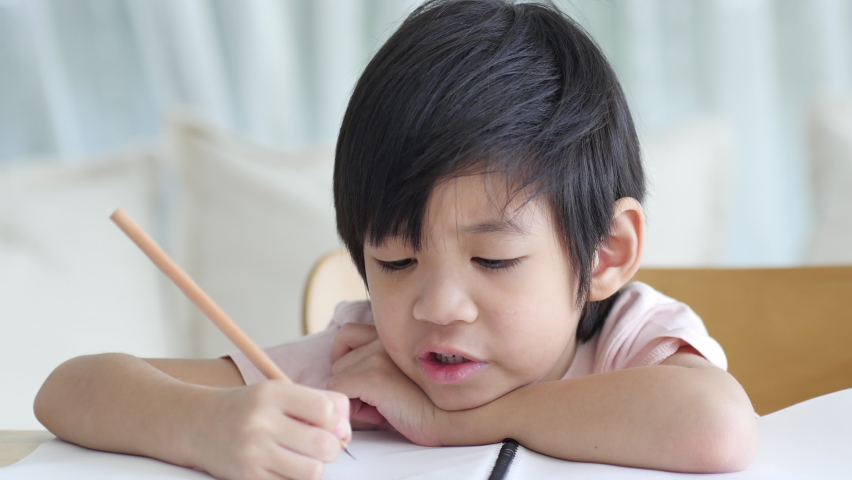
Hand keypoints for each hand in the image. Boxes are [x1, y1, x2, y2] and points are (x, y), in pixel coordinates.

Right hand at [193, 381, 350, 479]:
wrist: (198, 425)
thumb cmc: (248, 408)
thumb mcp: (278, 392)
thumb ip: (318, 403)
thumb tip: (345, 432)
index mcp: (272, 393)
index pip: (326, 409)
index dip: (337, 421)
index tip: (331, 425)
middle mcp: (261, 422)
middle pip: (324, 444)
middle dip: (330, 447)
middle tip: (319, 444)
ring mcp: (253, 453)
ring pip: (313, 470)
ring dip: (314, 465)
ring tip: (302, 456)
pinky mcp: (248, 477)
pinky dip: (295, 477)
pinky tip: (283, 465)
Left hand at [327, 323, 442, 445]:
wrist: (448, 420)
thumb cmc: (423, 401)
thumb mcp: (399, 369)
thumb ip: (375, 358)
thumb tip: (337, 369)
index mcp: (391, 333)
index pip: (347, 334)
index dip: (351, 361)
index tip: (373, 381)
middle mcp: (384, 337)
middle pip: (339, 358)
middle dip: (353, 381)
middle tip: (382, 396)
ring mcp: (378, 354)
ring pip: (337, 375)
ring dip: (354, 394)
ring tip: (382, 403)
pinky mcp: (374, 375)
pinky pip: (339, 389)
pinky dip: (353, 407)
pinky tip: (378, 412)